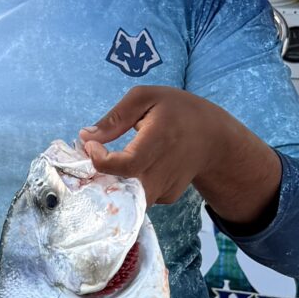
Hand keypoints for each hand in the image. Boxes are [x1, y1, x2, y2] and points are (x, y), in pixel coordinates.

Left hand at [79, 84, 280, 220]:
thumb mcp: (147, 98)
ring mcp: (166, 188)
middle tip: (94, 159)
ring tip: (109, 162)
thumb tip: (85, 136)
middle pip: (123, 191)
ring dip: (112, 184)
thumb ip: (115, 118)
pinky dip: (128, 185)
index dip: (100, 160)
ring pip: (128, 198)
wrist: (213, 139)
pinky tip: (132, 167)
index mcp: (159, 140)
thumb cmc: (178, 112)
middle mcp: (163, 170)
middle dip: (99, 179)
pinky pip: (138, 196)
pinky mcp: (166, 197)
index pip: (126, 164)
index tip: (91, 145)